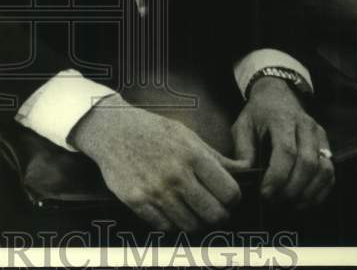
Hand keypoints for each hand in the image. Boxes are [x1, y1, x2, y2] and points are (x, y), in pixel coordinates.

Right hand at [71, 97, 246, 231]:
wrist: (111, 129)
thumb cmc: (152, 130)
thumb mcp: (186, 134)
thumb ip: (215, 156)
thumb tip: (245, 170)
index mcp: (193, 154)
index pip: (229, 192)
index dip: (233, 199)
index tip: (227, 198)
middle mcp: (176, 174)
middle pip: (214, 214)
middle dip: (218, 215)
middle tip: (212, 209)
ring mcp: (156, 190)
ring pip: (191, 225)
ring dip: (195, 221)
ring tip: (191, 210)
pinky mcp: (137, 201)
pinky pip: (165, 227)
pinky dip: (171, 223)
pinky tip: (170, 210)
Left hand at [231, 77, 333, 208]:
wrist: (278, 93)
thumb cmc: (258, 113)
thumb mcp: (243, 125)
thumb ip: (243, 150)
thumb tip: (246, 175)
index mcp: (282, 119)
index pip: (287, 151)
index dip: (278, 176)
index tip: (266, 193)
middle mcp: (306, 126)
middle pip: (307, 163)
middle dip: (292, 189)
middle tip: (276, 202)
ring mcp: (320, 136)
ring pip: (324, 170)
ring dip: (308, 193)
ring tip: (290, 204)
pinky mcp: (327, 145)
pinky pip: (331, 173)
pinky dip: (320, 191)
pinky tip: (304, 200)